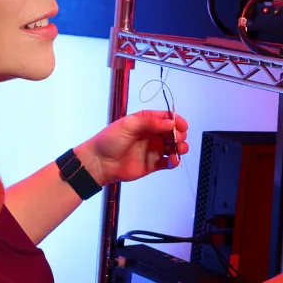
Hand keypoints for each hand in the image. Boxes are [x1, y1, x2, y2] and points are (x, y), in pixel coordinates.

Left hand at [74, 110, 189, 185]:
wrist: (99, 163)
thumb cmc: (110, 140)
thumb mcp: (129, 124)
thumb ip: (150, 122)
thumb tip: (171, 123)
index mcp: (146, 122)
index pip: (166, 118)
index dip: (176, 120)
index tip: (183, 126)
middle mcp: (152, 135)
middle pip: (173, 133)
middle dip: (180, 134)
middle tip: (179, 138)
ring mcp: (153, 150)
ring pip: (173, 147)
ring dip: (180, 147)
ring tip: (179, 149)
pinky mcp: (153, 164)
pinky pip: (168, 162)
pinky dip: (174, 161)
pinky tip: (173, 160)